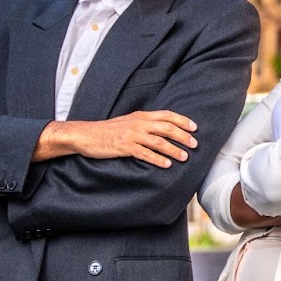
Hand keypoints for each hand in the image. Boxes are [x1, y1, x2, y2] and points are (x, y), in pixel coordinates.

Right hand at [45, 110, 199, 167]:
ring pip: (159, 141)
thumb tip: (163, 129)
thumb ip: (145, 123)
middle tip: (194, 144)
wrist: (86, 135)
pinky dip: (158, 159)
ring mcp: (132, 135)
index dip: (183, 121)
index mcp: (141, 116)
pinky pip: (145, 153)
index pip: (167, 115)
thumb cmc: (108, 130)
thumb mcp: (128, 122)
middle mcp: (139, 123)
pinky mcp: (124, 147)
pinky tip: (166, 164)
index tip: (195, 128)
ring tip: (184, 157)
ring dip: (174, 150)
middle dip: (183, 136)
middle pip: (167, 128)